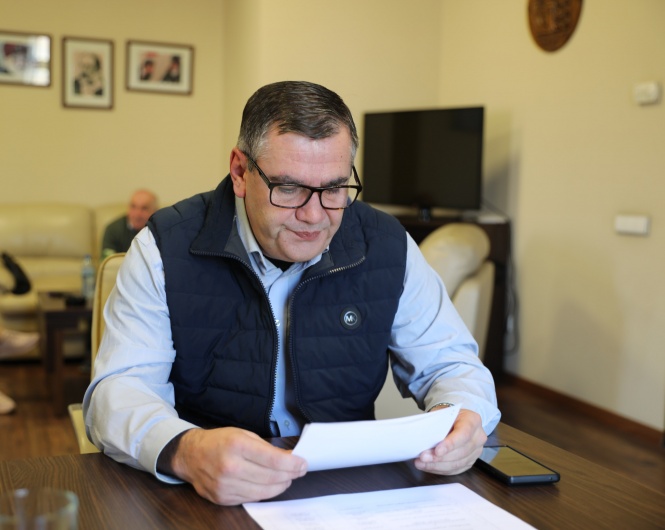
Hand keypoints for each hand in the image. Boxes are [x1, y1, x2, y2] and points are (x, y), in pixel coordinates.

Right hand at [164, 427, 307, 505]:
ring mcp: (225, 485)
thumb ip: (266, 447)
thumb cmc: (219, 441)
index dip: (292, 464)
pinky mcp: (223, 498)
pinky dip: (264, 492)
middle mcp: (230, 467)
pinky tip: (270, 485)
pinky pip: (251, 498)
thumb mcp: (243, 434)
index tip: (303, 463)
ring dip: (280, 485)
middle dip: (290, 474)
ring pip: (263, 491)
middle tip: (299, 471)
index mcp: (237, 445)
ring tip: (287, 478)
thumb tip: (289, 458)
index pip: (273, 460)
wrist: (191, 455)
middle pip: (271, 477)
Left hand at [414, 409, 486, 474]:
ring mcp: (476, 451)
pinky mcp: (470, 462)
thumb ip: (436, 424)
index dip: (450, 444)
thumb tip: (424, 437)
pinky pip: (455, 470)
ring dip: (437, 465)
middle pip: (460, 452)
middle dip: (439, 457)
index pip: (464, 434)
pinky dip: (440, 469)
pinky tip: (428, 466)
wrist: (455, 420)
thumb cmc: (448, 416)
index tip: (437, 451)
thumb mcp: (442, 413)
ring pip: (457, 464)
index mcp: (473, 420)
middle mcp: (478, 437)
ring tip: (422, 463)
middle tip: (423, 457)